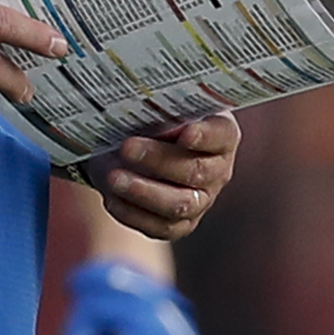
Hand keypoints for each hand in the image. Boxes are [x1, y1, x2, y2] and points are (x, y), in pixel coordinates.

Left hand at [80, 108, 238, 237]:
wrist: (136, 150)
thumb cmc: (154, 120)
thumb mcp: (158, 107)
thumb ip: (157, 109)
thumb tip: (137, 109)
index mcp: (221, 134)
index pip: (221, 135)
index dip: (205, 136)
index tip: (185, 132)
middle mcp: (218, 170)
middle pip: (196, 171)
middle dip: (159, 160)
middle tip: (127, 147)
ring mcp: (202, 200)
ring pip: (180, 204)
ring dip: (144, 192)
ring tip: (114, 178)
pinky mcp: (180, 224)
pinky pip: (160, 227)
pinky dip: (133, 213)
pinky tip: (112, 198)